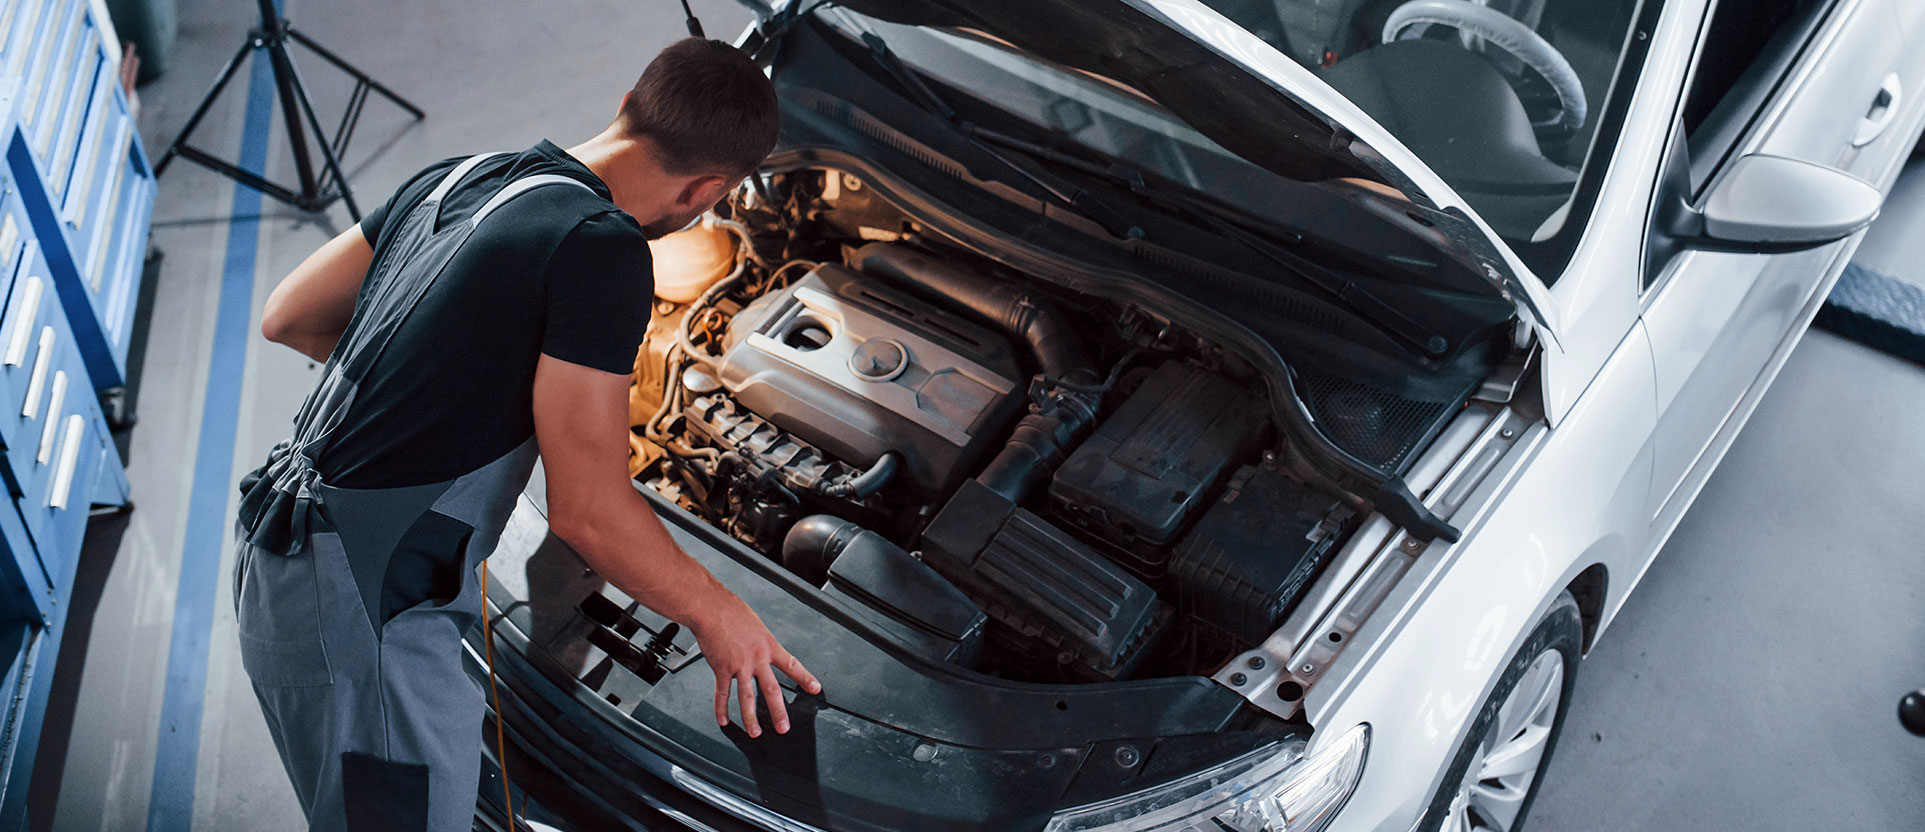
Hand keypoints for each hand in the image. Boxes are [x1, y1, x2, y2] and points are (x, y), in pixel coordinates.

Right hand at [689, 591, 821, 736]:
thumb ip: (760, 640)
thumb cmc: (731, 610)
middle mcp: (756, 658)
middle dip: (779, 711)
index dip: (805, 678)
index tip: (815, 688)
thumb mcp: (756, 623)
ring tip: (755, 732)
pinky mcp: (721, 668)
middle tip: (783, 727)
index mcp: (768, 645)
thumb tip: (761, 647)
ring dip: (751, 717)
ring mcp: (739, 665)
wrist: (711, 608)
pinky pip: (722, 693)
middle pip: (771, 689)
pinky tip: (723, 719)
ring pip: (747, 697)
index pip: (792, 665)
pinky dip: (721, 708)